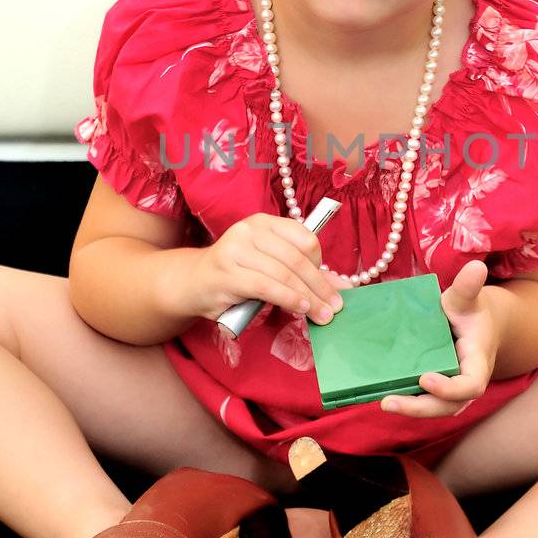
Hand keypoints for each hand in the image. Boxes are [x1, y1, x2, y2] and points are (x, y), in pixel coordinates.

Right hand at [172, 213, 352, 326]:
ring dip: (308, 298)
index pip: (304, 238)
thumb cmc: (237, 275)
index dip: (321, 264)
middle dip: (320, 286)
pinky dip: (288, 298)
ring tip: (322, 315)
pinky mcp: (227, 273)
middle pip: (297, 258)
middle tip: (335, 308)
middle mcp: (250, 230)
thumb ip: (303, 274)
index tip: (327, 287)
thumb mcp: (271, 268)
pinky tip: (300, 309)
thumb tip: (343, 289)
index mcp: (265, 222)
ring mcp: (236, 249)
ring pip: (284, 274)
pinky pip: (266, 286)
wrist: (194, 284)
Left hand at [379, 259, 498, 418]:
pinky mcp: (434, 390)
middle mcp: (465, 382)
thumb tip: (476, 266)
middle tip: (389, 402)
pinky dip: (405, 400)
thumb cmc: (469, 311)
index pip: (470, 385)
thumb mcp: (466, 299)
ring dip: (409, 409)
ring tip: (383, 402)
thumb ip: (467, 287)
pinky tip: (380, 394)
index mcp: (477, 363)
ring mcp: (450, 390)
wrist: (471, 324)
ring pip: (433, 408)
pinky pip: (422, 400)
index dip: (450, 388)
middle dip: (419, 408)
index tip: (425, 379)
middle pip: (447, 406)